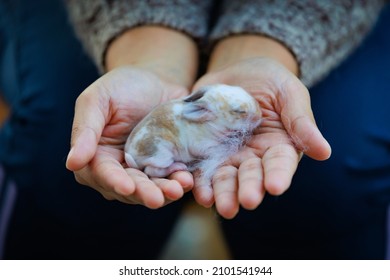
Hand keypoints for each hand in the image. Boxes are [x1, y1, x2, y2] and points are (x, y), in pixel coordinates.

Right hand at [66, 66, 193, 207]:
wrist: (158, 81)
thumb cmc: (123, 86)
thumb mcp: (98, 99)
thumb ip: (85, 129)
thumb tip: (72, 163)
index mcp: (97, 155)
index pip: (102, 173)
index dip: (114, 182)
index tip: (126, 187)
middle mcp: (120, 168)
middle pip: (130, 188)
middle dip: (144, 193)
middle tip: (157, 199)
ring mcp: (146, 170)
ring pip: (153, 188)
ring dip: (165, 192)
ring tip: (179, 187)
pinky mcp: (168, 166)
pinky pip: (173, 179)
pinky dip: (180, 182)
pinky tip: (188, 180)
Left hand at [192, 57, 330, 217]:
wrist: (237, 72)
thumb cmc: (270, 80)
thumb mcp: (288, 92)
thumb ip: (301, 121)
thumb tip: (324, 152)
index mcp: (279, 145)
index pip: (280, 164)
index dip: (278, 175)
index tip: (275, 187)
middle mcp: (254, 156)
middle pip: (251, 176)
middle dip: (248, 189)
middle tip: (246, 201)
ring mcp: (228, 155)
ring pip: (225, 178)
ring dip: (222, 193)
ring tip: (218, 204)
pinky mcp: (205, 150)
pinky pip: (201, 168)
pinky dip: (199, 180)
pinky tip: (198, 191)